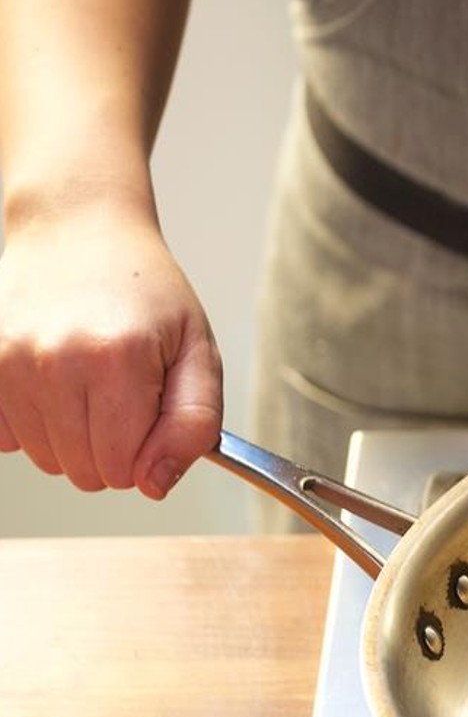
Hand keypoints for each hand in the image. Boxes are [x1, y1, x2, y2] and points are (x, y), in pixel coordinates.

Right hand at [0, 200, 221, 497]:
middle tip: (122, 395)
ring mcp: (7, 361)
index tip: (151, 413)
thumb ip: (194, 424)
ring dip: (72, 437)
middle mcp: (54, 361)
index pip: (127, 469)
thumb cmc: (146, 295)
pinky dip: (32, 424)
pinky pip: (6, 439)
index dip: (148, 452)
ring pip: (45, 459)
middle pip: (85, 471)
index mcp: (117, 360)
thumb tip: (155, 484)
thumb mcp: (198, 353)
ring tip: (88, 382)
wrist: (79, 233)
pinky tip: (53, 383)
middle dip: (113, 449)